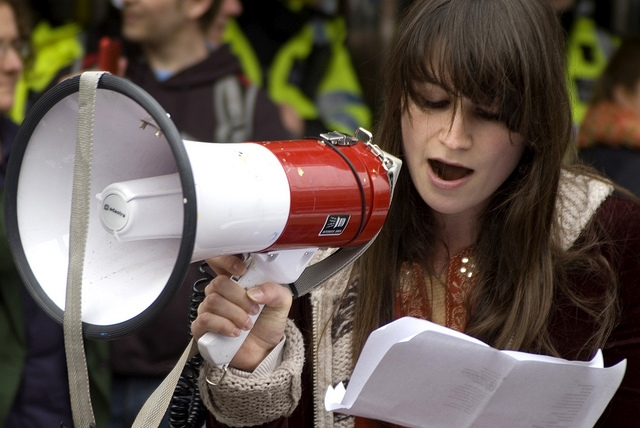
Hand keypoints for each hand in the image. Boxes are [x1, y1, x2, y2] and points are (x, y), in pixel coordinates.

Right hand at [191, 255, 292, 371]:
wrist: (263, 351)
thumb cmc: (267, 323)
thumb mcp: (281, 303)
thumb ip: (274, 291)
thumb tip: (254, 291)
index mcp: (236, 280)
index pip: (219, 260)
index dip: (225, 260)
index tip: (242, 270)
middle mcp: (219, 292)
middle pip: (218, 283)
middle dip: (240, 298)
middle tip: (254, 310)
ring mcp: (209, 309)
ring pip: (213, 301)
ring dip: (235, 314)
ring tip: (247, 324)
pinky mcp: (202, 327)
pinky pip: (205, 319)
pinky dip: (223, 325)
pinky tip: (235, 332)